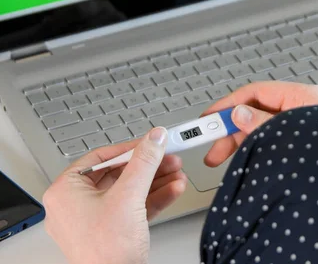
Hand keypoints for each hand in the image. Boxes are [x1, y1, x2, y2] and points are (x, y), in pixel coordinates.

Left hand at [43, 127, 186, 263]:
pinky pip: (131, 209)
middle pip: (118, 174)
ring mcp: (92, 220)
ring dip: (156, 182)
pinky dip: (152, 200)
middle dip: (149, 168)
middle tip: (168, 158)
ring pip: (128, 192)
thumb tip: (153, 139)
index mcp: (66, 192)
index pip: (101, 158)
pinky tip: (172, 191)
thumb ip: (144, 163)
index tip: (151, 142)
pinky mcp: (110, 233)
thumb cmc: (106, 252)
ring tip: (176, 175)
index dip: (130, 148)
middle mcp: (75, 205)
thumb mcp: (129, 196)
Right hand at [202, 81, 317, 166]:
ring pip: (265, 129)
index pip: (256, 92)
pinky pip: (276, 141)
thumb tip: (239, 114)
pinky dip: (259, 150)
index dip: (228, 104)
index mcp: (303, 97)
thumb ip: (261, 123)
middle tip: (213, 148)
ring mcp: (306, 127)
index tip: (209, 119)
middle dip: (232, 129)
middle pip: (258, 111)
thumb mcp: (288, 133)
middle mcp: (305, 109)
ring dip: (242, 143)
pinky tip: (248, 162)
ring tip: (225, 160)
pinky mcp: (308, 145)